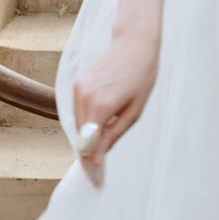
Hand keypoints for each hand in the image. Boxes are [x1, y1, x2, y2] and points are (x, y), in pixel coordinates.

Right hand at [71, 28, 158, 185]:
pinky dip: (87, 118)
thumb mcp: (134, 110)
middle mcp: (84, 97)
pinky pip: (77, 109)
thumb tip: (98, 158)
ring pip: (77, 122)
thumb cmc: (141, 76)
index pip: (87, 144)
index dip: (89, 161)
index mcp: (101, 106)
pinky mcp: (76, 83)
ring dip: (88, 132)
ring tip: (108, 131)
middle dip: (89, 148)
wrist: (133, 43)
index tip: (95, 176)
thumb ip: (113, 134)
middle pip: (80, 135)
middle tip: (101, 163)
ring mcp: (77, 88)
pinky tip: (104, 113)